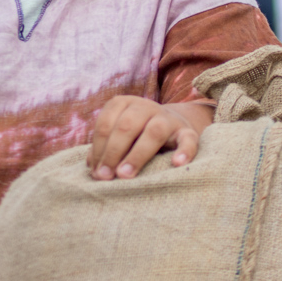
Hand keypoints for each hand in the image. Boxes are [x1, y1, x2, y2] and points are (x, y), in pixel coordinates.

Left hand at [87, 96, 210, 179]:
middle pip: (126, 125)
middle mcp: (146, 107)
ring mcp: (168, 118)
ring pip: (154, 131)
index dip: (98, 148)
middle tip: (105, 176)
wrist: (173, 127)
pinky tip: (177, 164)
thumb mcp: (121, 136)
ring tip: (125, 175)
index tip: (96, 172)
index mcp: (124, 104)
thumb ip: (106, 148)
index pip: (106, 123)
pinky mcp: (188, 132)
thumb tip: (93, 168)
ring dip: (137, 155)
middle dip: (112, 152)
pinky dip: (184, 151)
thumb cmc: (138, 136)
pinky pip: (188, 140)